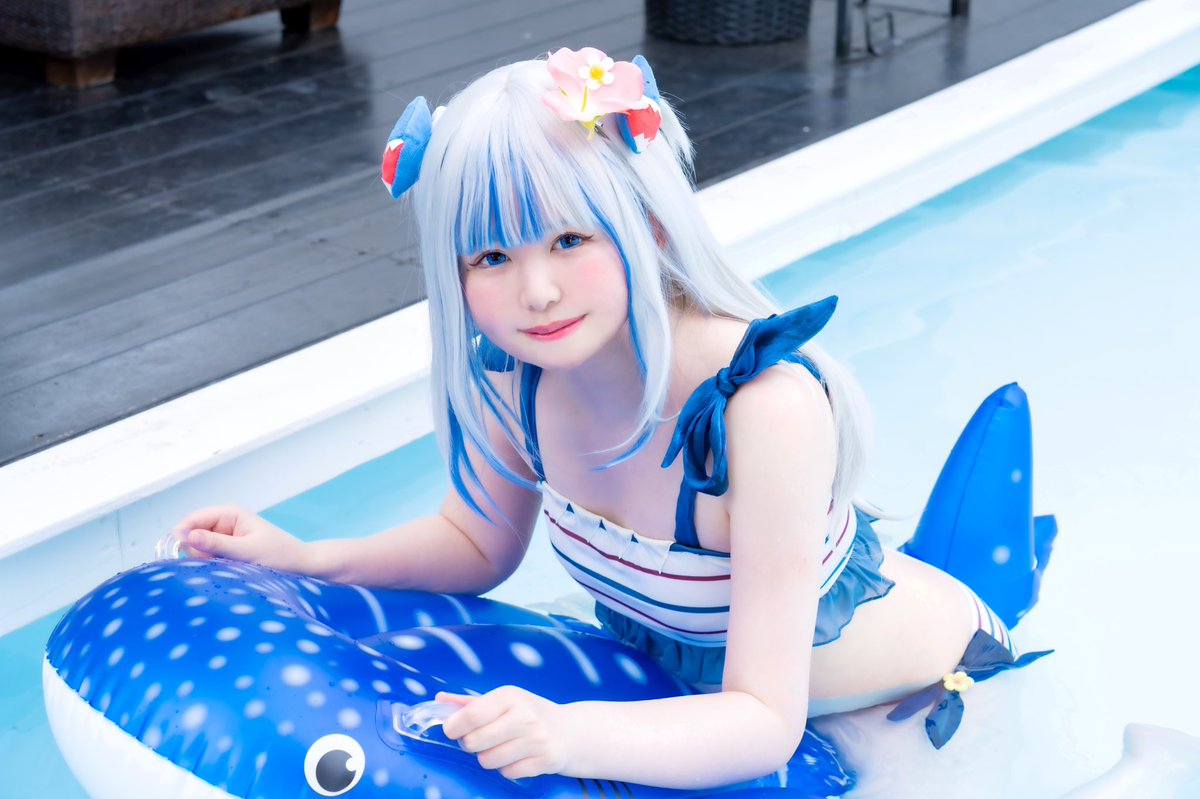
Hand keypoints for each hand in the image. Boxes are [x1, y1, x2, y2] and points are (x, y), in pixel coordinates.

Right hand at [171, 504, 309, 572]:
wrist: (300, 567)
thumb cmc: (280, 555)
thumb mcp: (247, 551)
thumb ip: (217, 544)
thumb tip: (187, 536)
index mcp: (230, 513)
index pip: (193, 519)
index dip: (182, 535)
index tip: (178, 554)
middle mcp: (224, 523)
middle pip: (191, 536)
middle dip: (194, 552)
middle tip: (211, 566)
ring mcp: (224, 538)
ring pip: (198, 551)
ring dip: (203, 562)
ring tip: (223, 571)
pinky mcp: (226, 553)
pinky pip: (208, 560)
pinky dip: (210, 568)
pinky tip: (223, 574)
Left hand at [439, 687, 572, 779]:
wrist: (568, 731)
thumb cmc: (526, 713)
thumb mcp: (502, 700)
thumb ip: (470, 702)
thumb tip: (439, 700)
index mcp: (510, 696)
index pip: (472, 714)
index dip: (454, 726)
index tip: (452, 730)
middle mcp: (525, 716)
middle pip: (475, 742)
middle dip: (470, 744)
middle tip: (479, 739)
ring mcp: (537, 739)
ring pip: (488, 761)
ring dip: (488, 757)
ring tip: (500, 747)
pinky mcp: (546, 760)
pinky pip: (507, 773)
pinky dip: (507, 768)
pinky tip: (517, 756)